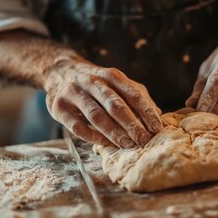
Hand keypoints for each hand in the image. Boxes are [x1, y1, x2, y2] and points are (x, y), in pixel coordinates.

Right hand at [45, 61, 162, 147]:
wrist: (60, 72)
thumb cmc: (97, 84)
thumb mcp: (117, 83)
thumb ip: (137, 96)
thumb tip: (158, 114)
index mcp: (110, 75)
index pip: (132, 93)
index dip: (146, 111)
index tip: (157, 128)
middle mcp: (91, 81)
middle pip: (114, 105)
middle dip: (131, 124)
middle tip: (144, 140)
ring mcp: (73, 93)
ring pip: (96, 115)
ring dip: (114, 132)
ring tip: (128, 145)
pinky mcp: (59, 106)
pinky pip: (78, 126)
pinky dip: (93, 137)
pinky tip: (105, 144)